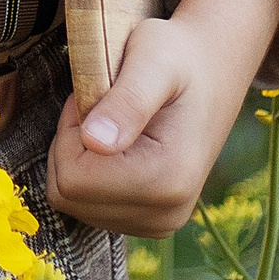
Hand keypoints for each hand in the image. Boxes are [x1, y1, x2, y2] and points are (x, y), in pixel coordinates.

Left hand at [46, 0, 278, 235]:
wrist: (211, 70)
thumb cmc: (176, 56)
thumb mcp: (151, 60)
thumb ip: (126, 101)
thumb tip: (96, 143)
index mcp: (168, 180)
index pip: (71, 179)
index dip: (71, 130)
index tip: (99, 97)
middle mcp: (167, 213)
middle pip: (67, 194)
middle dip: (71, 144)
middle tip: (104, 107)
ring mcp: (159, 223)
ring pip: (72, 202)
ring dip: (77, 158)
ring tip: (112, 123)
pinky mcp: (150, 223)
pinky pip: (87, 207)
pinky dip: (88, 173)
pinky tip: (116, 145)